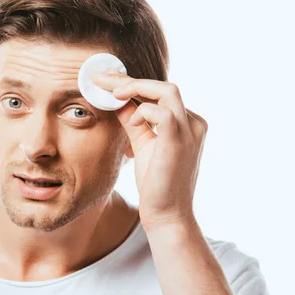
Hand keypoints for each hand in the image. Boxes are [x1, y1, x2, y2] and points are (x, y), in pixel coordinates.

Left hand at [91, 71, 207, 230]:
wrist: (167, 215)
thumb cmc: (156, 184)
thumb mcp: (142, 143)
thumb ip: (133, 120)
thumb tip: (117, 99)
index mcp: (186, 122)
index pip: (160, 93)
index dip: (132, 83)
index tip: (105, 79)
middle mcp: (193, 123)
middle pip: (163, 86)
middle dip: (129, 80)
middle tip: (100, 79)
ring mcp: (191, 131)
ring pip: (166, 91)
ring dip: (135, 89)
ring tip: (113, 95)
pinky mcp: (180, 142)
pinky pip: (163, 113)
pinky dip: (144, 112)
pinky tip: (133, 123)